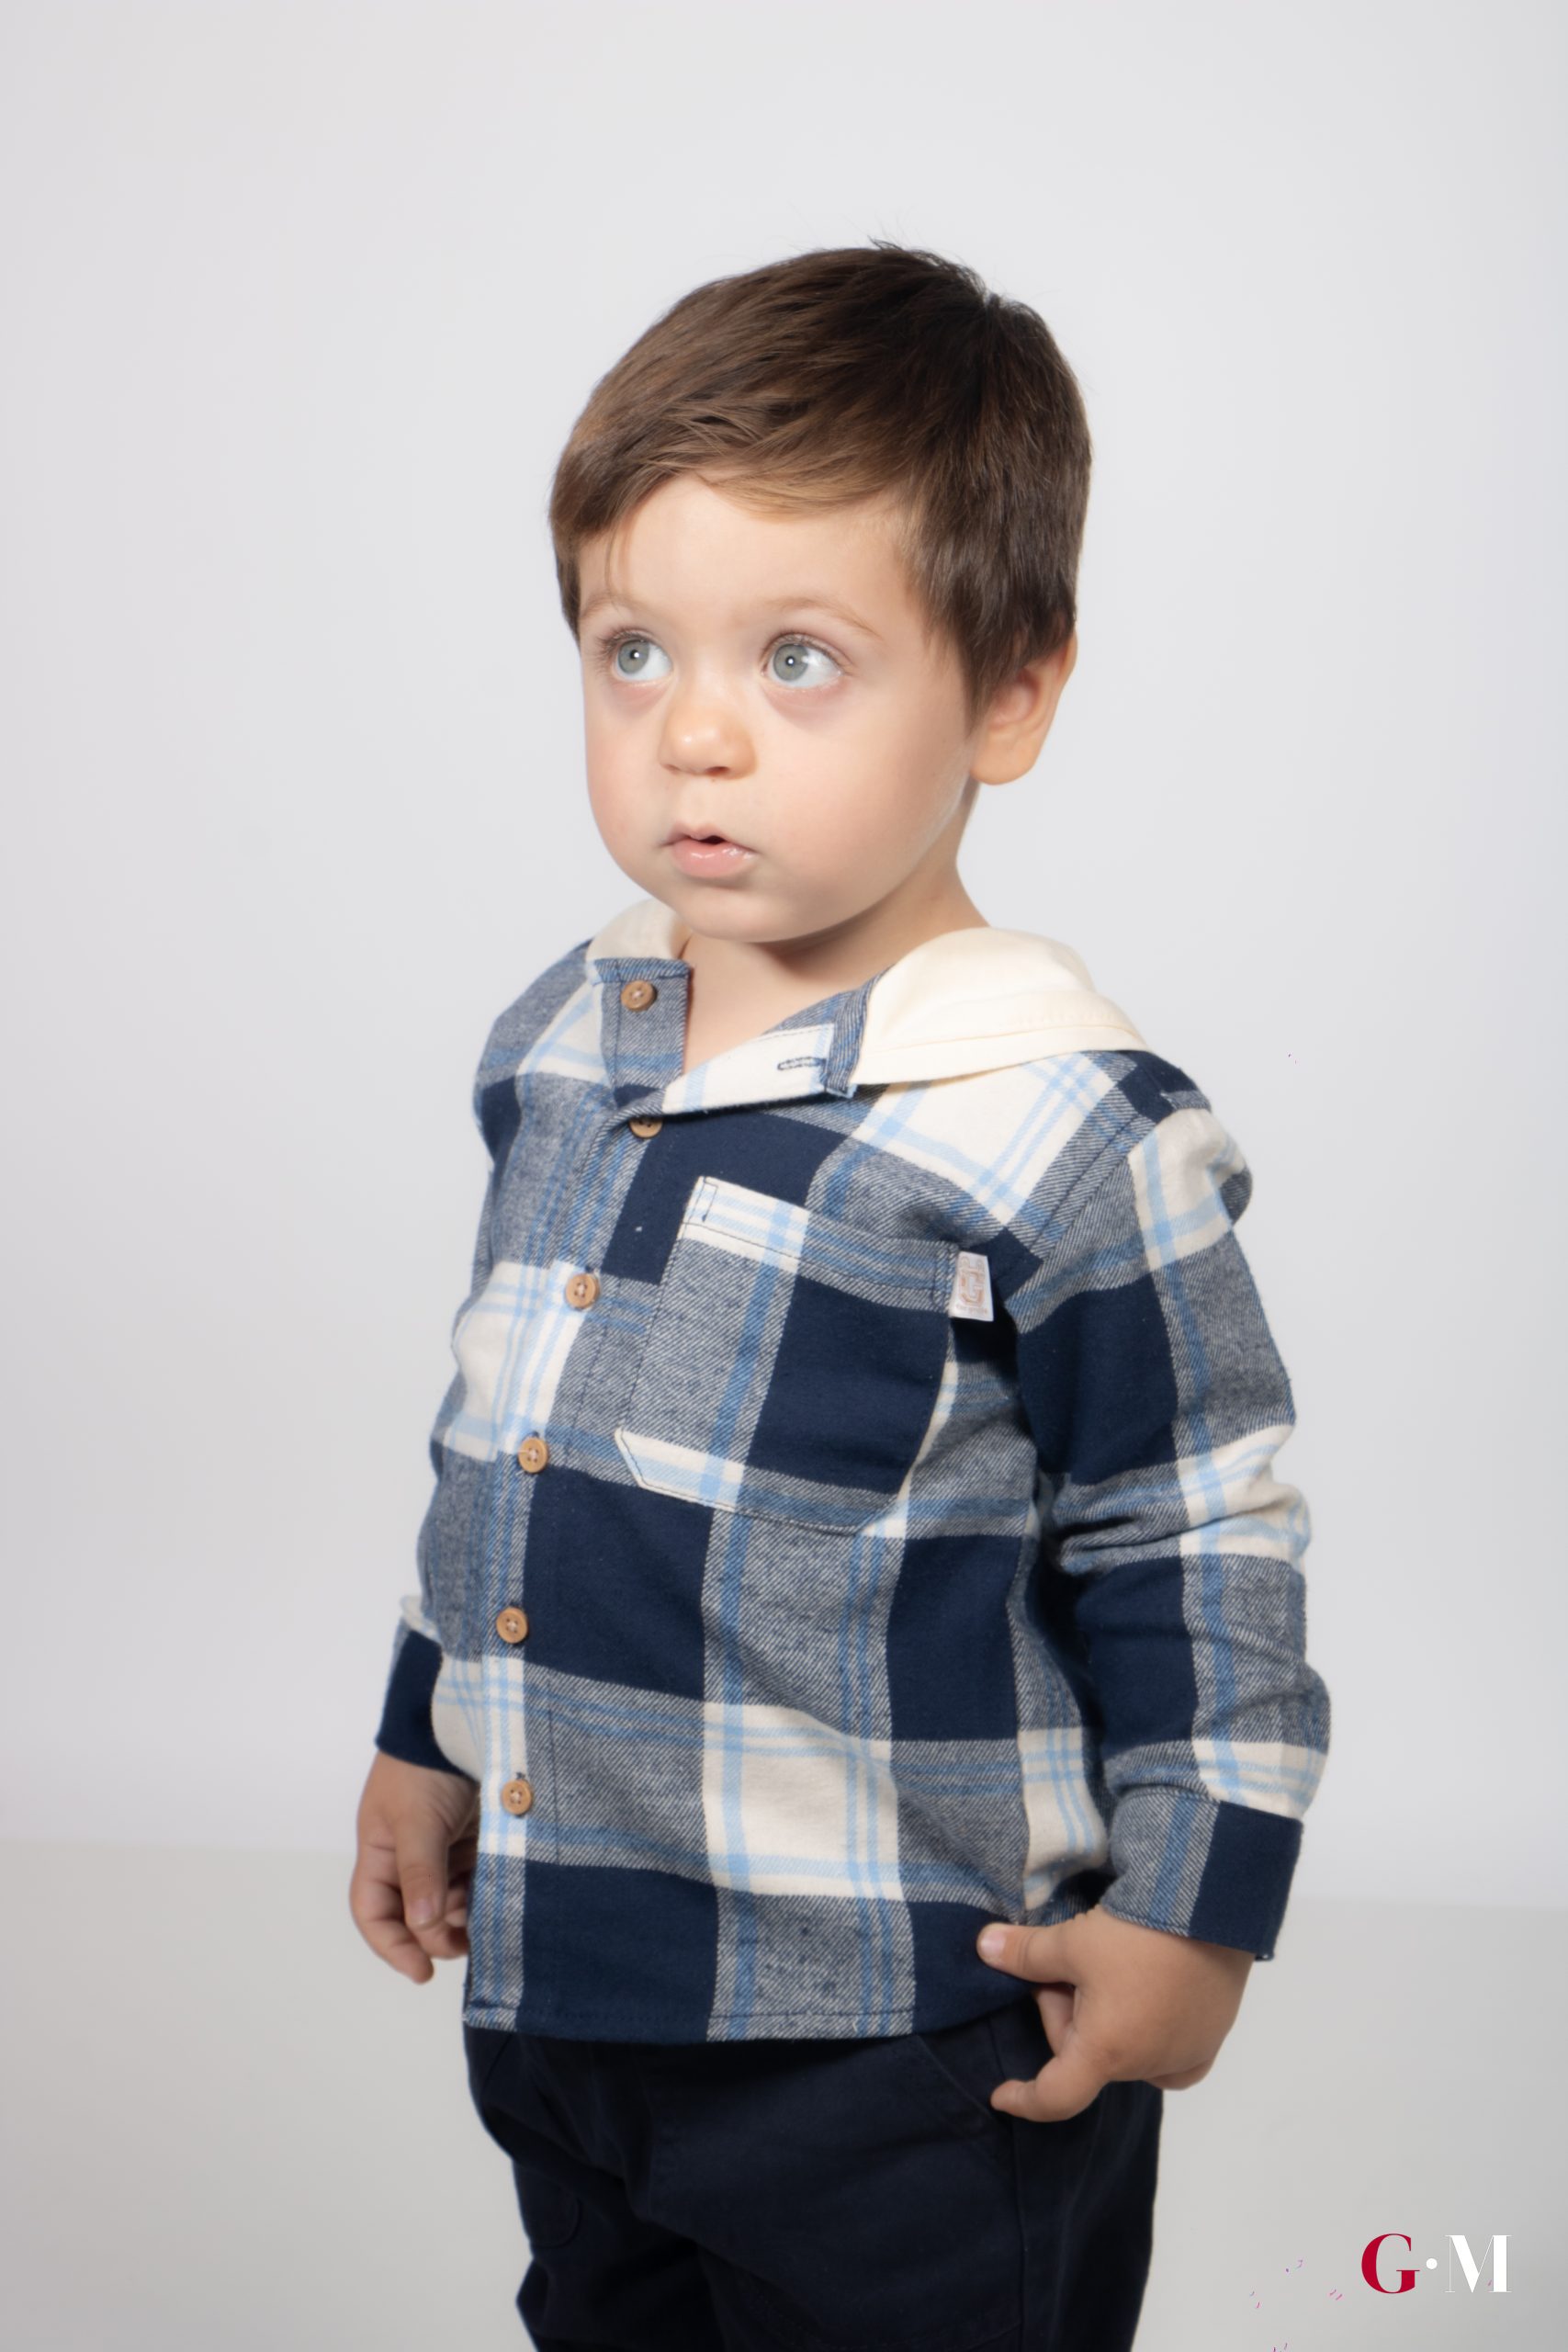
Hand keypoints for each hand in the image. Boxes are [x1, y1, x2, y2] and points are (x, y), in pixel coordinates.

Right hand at [350, 1751, 479, 1984]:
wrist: (464, 1714)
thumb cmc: (426, 1764)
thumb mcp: (417, 1821)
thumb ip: (420, 1873)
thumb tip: (422, 1927)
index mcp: (380, 1850)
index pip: (374, 1912)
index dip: (393, 1946)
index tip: (423, 1972)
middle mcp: (409, 1853)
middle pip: (415, 1913)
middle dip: (436, 1935)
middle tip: (465, 1943)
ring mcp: (444, 1844)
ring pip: (449, 1900)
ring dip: (463, 1917)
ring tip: (486, 1921)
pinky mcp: (475, 1836)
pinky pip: (475, 1878)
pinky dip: (483, 1894)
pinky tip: (499, 1899)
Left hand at [974, 1907, 1254, 2120]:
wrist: (1211, 1911)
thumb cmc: (1137, 1934)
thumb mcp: (1071, 1940)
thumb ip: (1024, 1953)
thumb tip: (982, 1948)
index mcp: (1106, 2052)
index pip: (1056, 2096)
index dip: (1025, 2099)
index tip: (1001, 2095)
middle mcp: (1147, 2066)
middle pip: (1087, 2056)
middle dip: (1068, 2014)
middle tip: (1072, 1966)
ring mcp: (1184, 2055)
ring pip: (1124, 2051)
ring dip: (1107, 2022)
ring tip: (1112, 1970)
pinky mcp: (1211, 2039)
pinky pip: (1169, 2056)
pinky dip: (1149, 2038)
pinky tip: (1147, 2006)